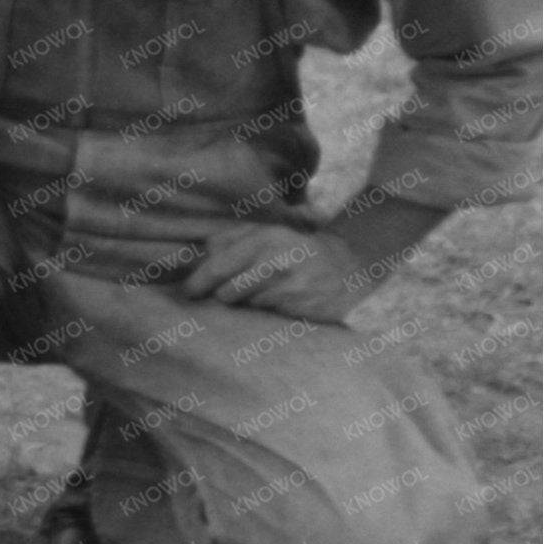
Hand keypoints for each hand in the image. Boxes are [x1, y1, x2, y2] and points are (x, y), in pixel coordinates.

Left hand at [176, 223, 374, 325]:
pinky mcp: (291, 304)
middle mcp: (272, 258)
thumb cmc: (307, 253)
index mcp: (266, 236)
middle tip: (202, 294)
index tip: (189, 287)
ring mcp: (282, 283)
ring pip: (236, 298)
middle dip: (209, 290)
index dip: (198, 276)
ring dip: (238, 299)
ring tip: (254, 292)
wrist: (354, 277)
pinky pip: (258, 309)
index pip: (217, 258)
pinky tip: (273, 301)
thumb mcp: (277, 233)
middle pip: (221, 281)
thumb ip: (240, 237)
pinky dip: (258, 308)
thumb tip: (205, 248)